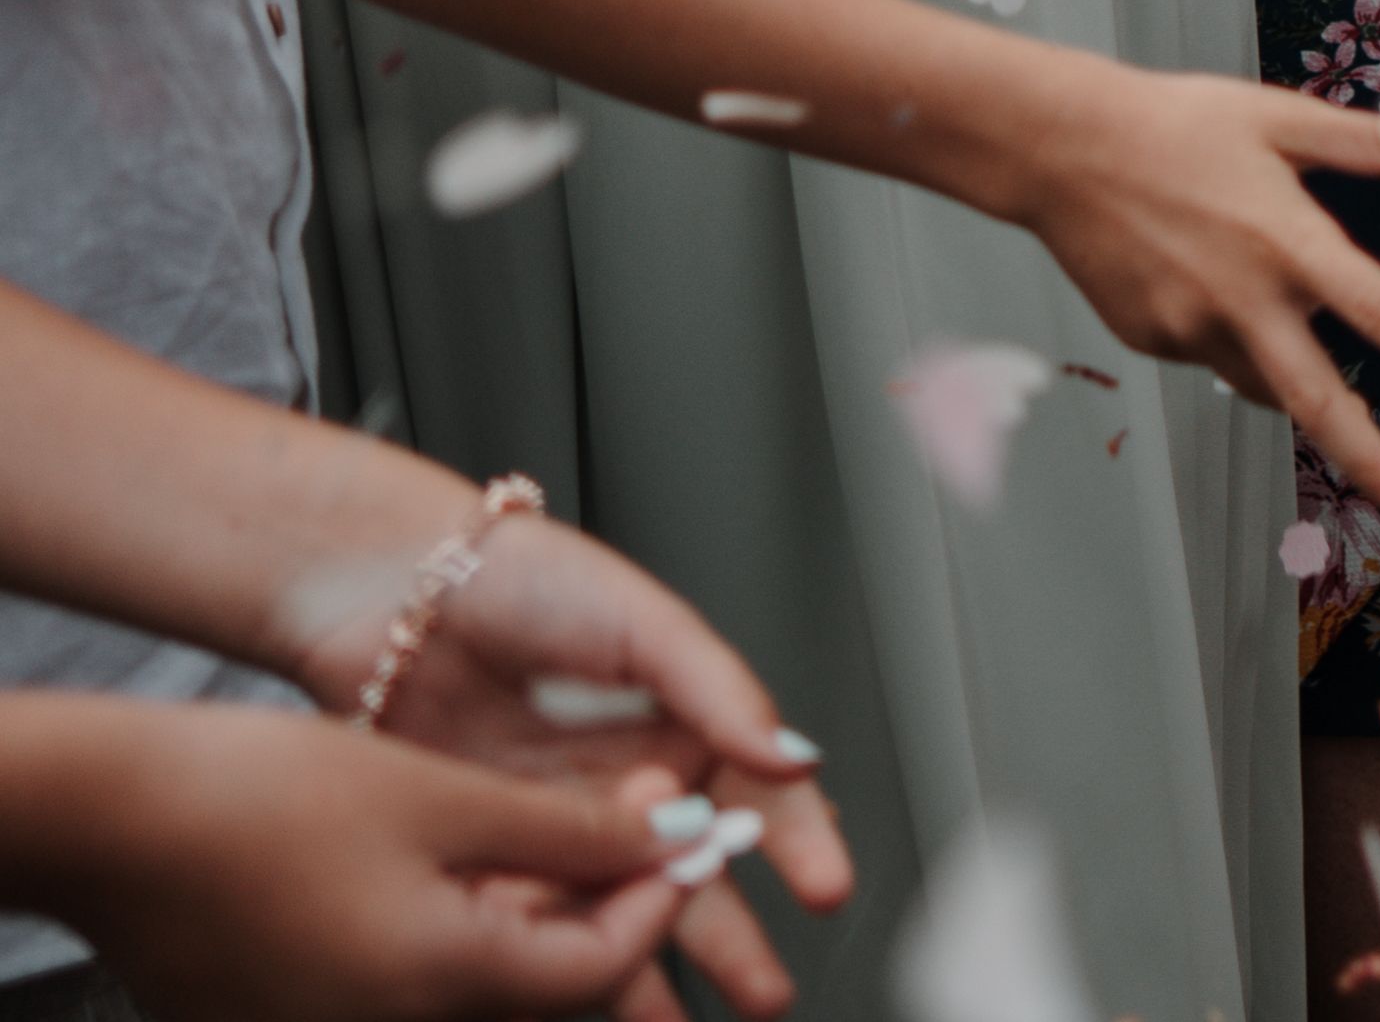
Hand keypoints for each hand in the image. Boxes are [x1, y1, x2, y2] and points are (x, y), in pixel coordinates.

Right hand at [15, 702, 704, 1021]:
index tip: (691, 837)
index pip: (603, 967)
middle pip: (547, 984)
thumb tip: (666, 838)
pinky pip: (410, 984)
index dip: (661, 898)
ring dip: (534, 916)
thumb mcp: (444, 796)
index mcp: (441, 985)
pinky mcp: (293, 1014)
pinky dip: (457, 930)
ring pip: (483, 979)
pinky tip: (462, 864)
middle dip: (605, 909)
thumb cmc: (254, 800)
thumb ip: (570, 828)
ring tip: (557, 833)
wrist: (106, 820)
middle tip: (633, 830)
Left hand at [268, 518, 843, 1019]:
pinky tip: (574, 983)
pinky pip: (531, 909)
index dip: (795, 844)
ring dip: (645, 967)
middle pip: (690, 874)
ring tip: (676, 1020)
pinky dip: (551, 949)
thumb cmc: (519, 575)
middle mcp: (622, 782)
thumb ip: (721, 690)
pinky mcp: (485, 846)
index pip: (754, 797)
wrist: (384, 587)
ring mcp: (554, 820)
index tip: (822, 887)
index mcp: (679, 724)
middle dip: (733, 939)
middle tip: (765, 991)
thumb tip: (794, 753)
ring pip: (613, 907)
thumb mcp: (643, 621)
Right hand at [972, 65, 1379, 516]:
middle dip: (1367, 459)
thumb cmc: (1172, 124)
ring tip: (1267, 304)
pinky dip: (1224, 332)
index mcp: (1285, 241)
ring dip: (1286, 370)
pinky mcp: (1148, 340)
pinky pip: (1206, 353)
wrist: (1058, 148)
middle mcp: (1240, 298)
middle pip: (1314, 400)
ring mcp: (1188, 327)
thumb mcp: (1282, 120)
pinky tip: (1198, 274)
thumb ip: (1373, 144)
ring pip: (1258, 376)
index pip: (1372, 305)